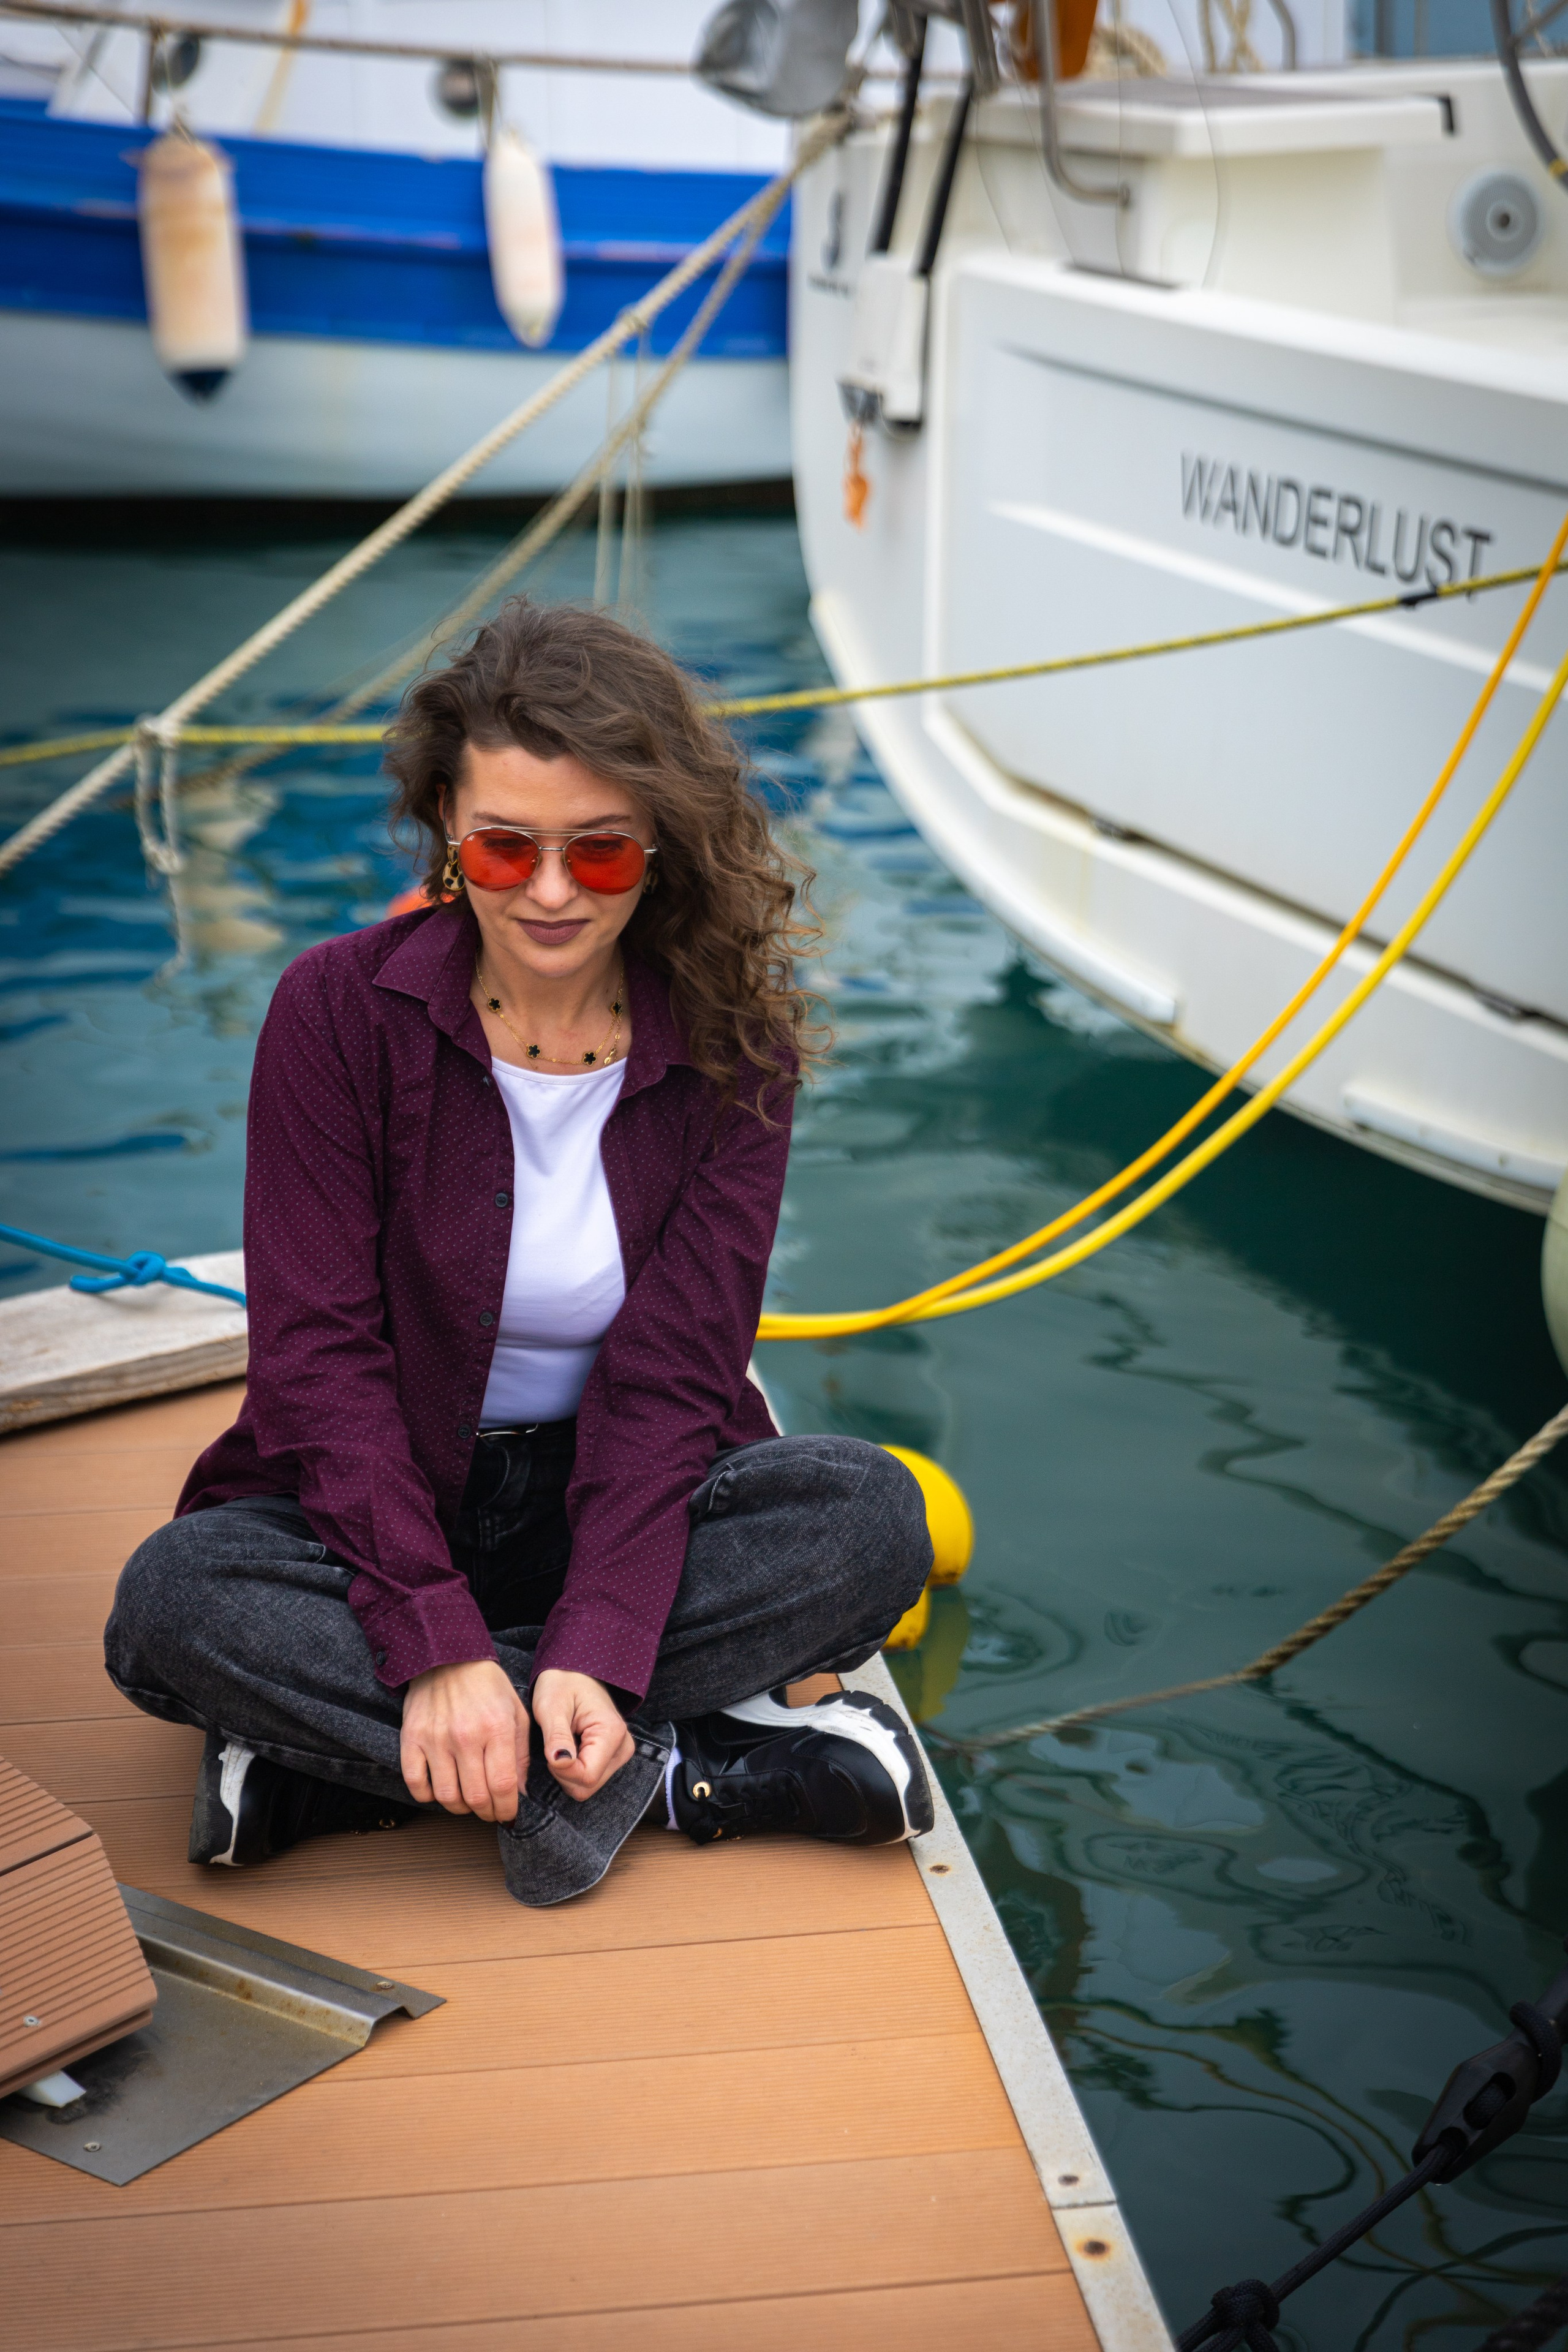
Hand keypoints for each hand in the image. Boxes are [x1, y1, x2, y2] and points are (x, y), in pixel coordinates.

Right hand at [401, 1658, 529, 1822]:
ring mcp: (435, 1738)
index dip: (507, 1809)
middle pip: (476, 1796)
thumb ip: (520, 1755)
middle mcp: (465, 1736)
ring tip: (467, 1801)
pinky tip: (441, 1789)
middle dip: (487, 1813)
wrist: (448, 1657)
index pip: (503, 1785)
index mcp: (497, 1728)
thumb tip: (519, 1794)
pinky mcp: (411, 1738)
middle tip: (490, 1811)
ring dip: (459, 1807)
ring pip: (446, 1796)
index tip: (509, 1814)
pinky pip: (416, 1784)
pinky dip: (428, 1796)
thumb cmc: (488, 1686)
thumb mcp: (517, 1713)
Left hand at [531, 1668, 634, 1802]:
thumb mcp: (552, 1706)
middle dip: (563, 1773)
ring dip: (567, 1772)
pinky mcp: (613, 1758)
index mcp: (612, 1732)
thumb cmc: (561, 1684)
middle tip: (554, 1744)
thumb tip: (560, 1763)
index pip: (587, 1776)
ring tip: (561, 1744)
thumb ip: (557, 1736)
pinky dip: (572, 1771)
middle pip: (588, 1785)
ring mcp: (620, 1755)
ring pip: (587, 1786)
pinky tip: (569, 1749)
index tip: (551, 1749)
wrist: (574, 1673)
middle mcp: (623, 1747)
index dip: (562, 1771)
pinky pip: (588, 1779)